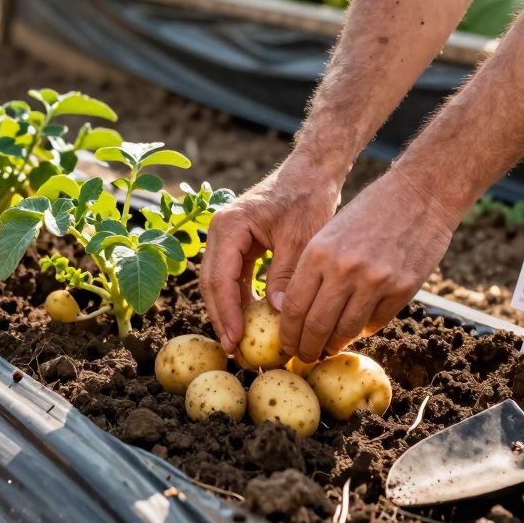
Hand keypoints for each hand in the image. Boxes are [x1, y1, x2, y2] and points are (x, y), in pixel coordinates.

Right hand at [202, 153, 342, 352]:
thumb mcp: (300, 237)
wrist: (312, 172)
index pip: (220, 278)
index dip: (226, 314)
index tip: (235, 341)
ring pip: (219, 281)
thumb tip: (277, 312)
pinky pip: (232, 276)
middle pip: (212, 283)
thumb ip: (284, 273)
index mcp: (229, 226)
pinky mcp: (238, 242)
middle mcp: (220, 230)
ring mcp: (226, 236)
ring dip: (228, 311)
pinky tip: (250, 321)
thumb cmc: (308, 197)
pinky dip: (239, 298)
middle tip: (234, 351)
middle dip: (222, 318)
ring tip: (239, 342)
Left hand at [278, 167, 457, 360]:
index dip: (288, 333)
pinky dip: (362, 331)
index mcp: (318, 253)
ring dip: (333, 346)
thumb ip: (313, 271)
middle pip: (316, 326)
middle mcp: (343, 270)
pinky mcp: (402, 289)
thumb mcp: (329, 233)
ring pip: (345, 331)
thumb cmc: (368, 211)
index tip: (286, 344)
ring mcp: (375, 281)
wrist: (419, 194)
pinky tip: (355, 331)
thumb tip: (299, 314)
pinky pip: (375, 322)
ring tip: (327, 349)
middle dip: (306, 348)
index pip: (293, 307)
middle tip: (304, 357)